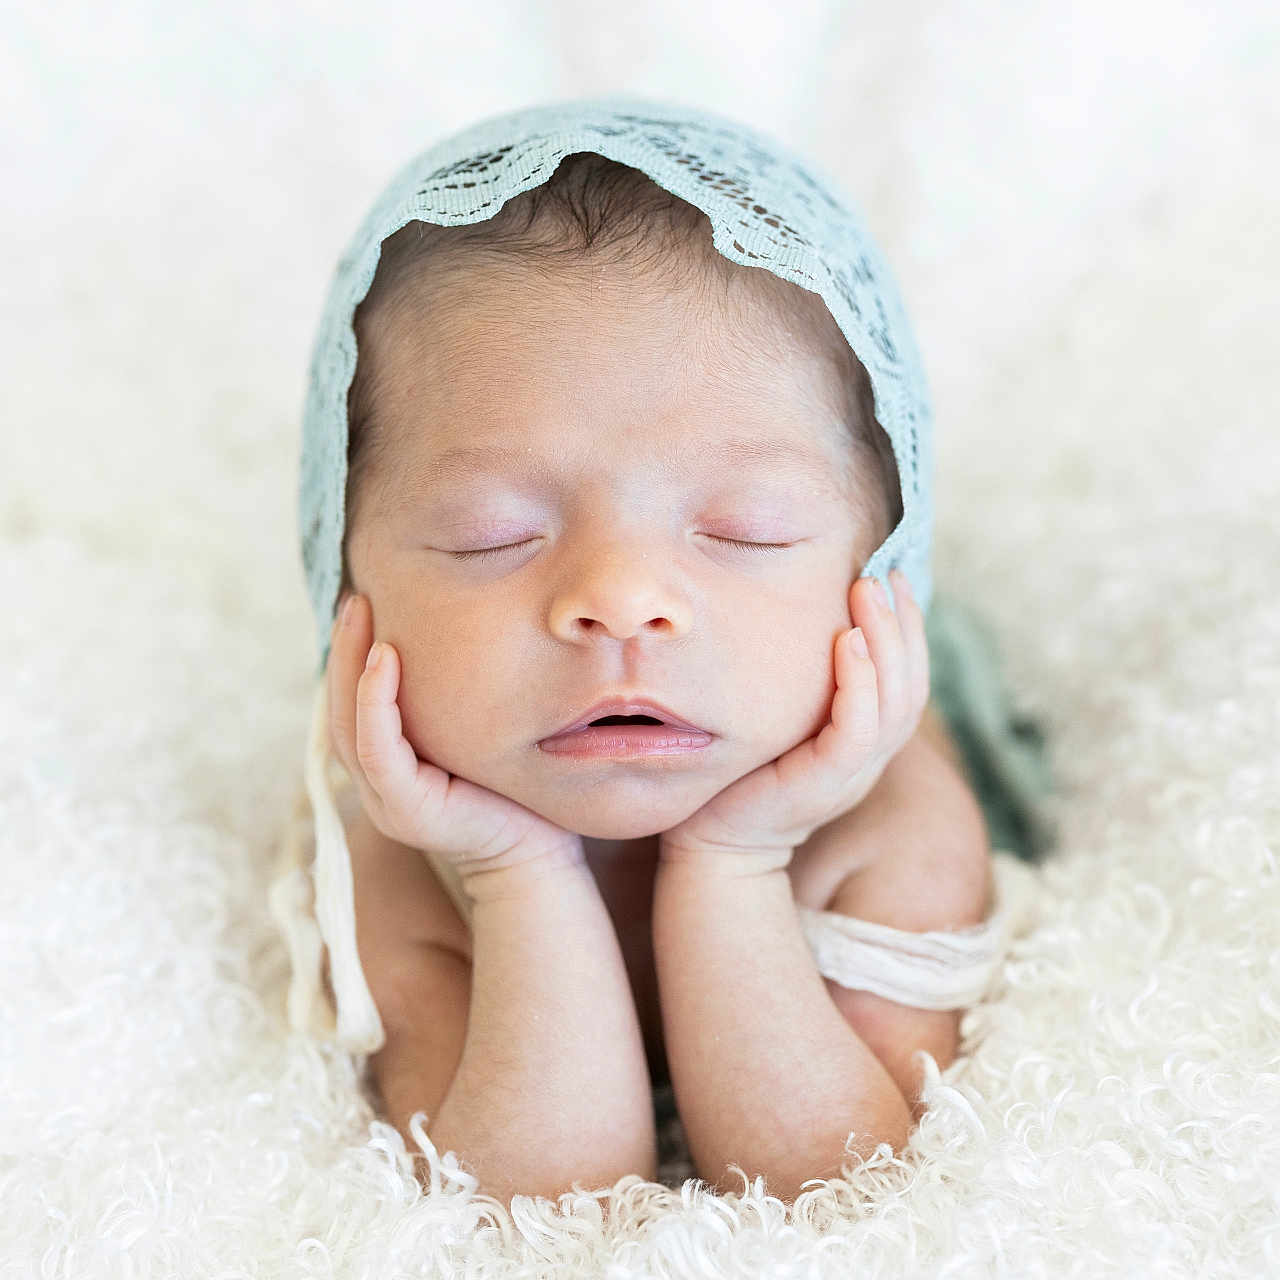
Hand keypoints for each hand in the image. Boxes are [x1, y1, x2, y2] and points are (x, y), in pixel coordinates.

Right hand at [327, 593, 585, 878]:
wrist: (541, 852)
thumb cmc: (517, 789)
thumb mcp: (478, 734)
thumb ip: (454, 703)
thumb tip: (464, 638)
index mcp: (389, 768)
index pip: (353, 706)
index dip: (350, 657)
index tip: (364, 604)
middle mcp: (378, 785)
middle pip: (340, 708)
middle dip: (343, 649)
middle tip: (355, 596)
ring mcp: (386, 800)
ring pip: (349, 724)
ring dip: (350, 663)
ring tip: (361, 611)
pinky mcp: (405, 809)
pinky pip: (377, 748)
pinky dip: (375, 701)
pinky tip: (384, 657)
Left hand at [659, 568, 929, 875]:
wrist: (710, 846)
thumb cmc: (737, 777)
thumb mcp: (779, 723)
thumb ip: (802, 687)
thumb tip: (802, 623)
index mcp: (864, 746)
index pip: (906, 682)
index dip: (908, 629)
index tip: (894, 576)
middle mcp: (868, 761)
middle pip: (911, 686)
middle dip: (903, 623)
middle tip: (887, 572)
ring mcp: (851, 776)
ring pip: (893, 703)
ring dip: (885, 641)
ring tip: (868, 591)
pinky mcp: (824, 784)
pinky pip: (857, 731)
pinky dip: (858, 684)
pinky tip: (847, 643)